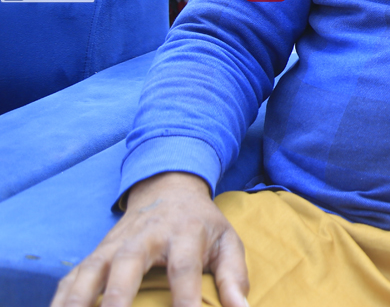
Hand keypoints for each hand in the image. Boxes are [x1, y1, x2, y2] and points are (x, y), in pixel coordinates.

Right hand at [51, 172, 249, 306]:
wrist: (169, 188)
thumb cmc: (201, 225)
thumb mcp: (226, 242)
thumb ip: (234, 276)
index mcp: (183, 233)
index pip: (184, 268)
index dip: (184, 298)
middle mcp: (144, 237)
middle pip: (128, 265)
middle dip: (119, 299)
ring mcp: (113, 245)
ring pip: (90, 272)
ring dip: (78, 301)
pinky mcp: (94, 254)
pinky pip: (71, 278)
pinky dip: (60, 300)